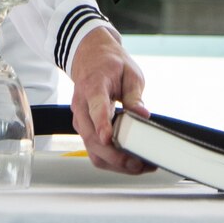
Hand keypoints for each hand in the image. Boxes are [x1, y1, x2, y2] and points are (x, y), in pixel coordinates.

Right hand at [70, 26, 152, 173]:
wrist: (89, 57)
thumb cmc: (110, 64)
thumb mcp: (129, 73)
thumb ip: (134, 95)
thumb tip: (143, 115)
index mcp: (93, 86)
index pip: (96, 108)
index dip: (101, 124)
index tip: (108, 138)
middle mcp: (81, 106)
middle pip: (92, 137)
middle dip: (115, 155)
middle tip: (139, 162)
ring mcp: (80, 120)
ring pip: (92, 149)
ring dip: (115, 162)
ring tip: (140, 165)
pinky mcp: (84, 129)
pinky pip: (94, 150)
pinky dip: (111, 159)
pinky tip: (129, 160)